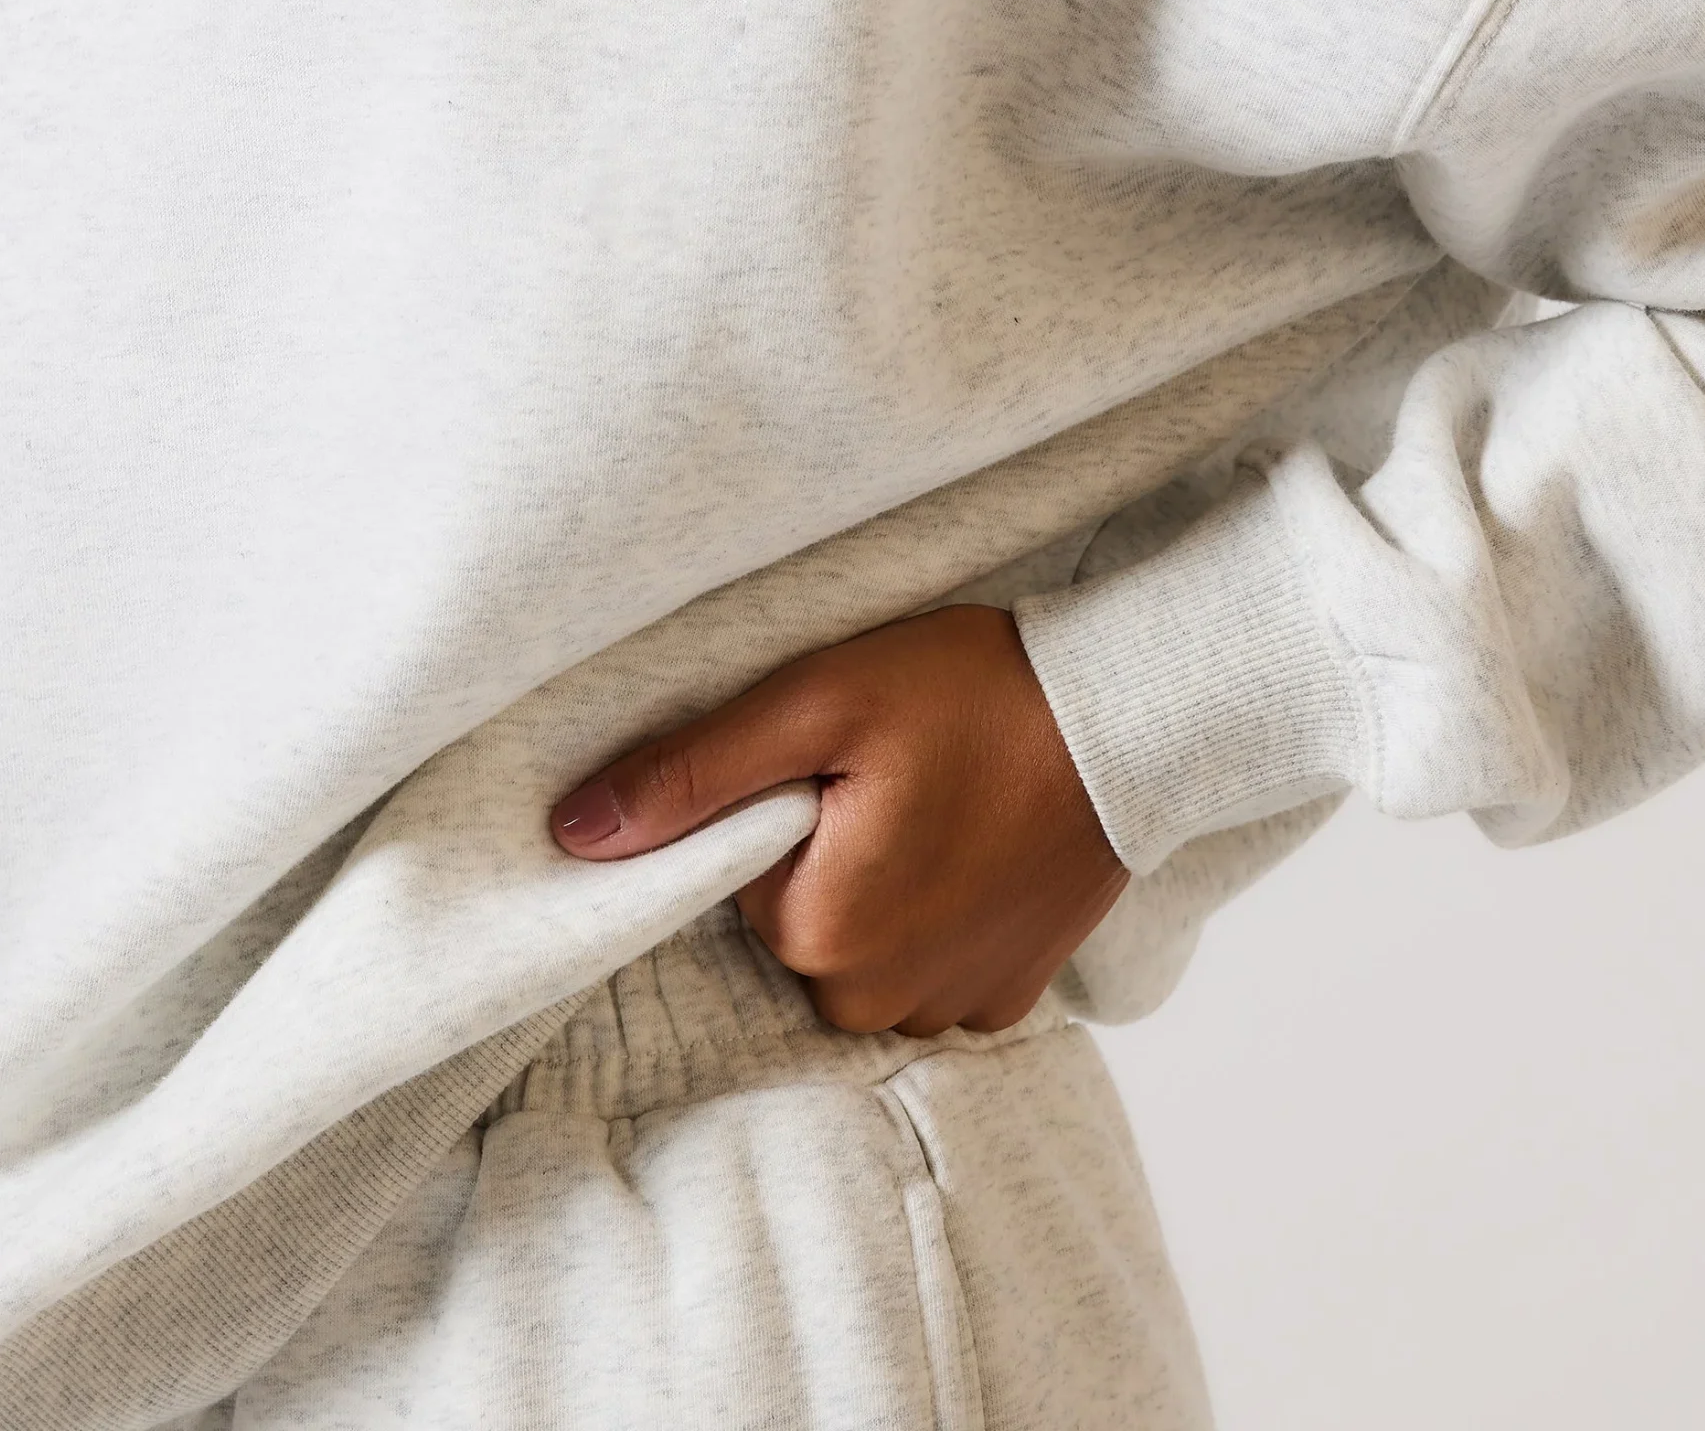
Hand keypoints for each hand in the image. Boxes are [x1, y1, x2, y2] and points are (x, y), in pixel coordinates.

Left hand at [549, 606, 1129, 1036]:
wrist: (1134, 716)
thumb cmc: (972, 695)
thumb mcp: (814, 704)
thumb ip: (689, 776)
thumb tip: (570, 834)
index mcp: (821, 937)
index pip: (744, 878)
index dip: (782, 806)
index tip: (842, 759)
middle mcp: (880, 1002)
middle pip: (800, 922)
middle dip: (828, 850)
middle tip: (893, 772)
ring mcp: (954, 1009)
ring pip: (863, 948)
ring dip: (885, 884)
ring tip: (942, 802)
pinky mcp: (1011, 999)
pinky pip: (931, 966)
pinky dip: (942, 910)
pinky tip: (978, 844)